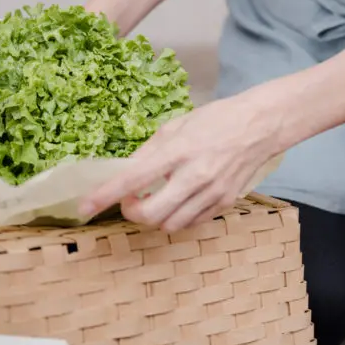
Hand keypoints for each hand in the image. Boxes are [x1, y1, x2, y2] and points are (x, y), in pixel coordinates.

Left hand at [79, 93, 280, 230]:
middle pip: (150, 214)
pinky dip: (177, 217)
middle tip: (130, 200)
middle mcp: (195, 175)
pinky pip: (191, 223)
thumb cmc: (216, 119)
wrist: (260, 125)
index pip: (133, 179)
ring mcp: (212, 193)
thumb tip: (125, 171)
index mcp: (179, 150)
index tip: (85, 206)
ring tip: (155, 198)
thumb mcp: (177, 125)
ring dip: (154, 217)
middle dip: (131, 212)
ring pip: (169, 225)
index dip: (105, 195)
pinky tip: (178, 200)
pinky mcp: (224, 204)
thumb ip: (150, 151)